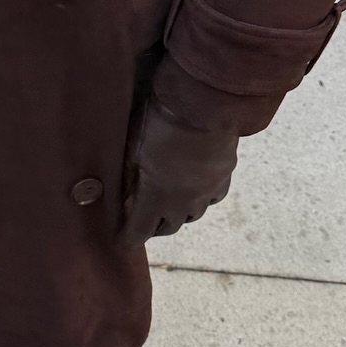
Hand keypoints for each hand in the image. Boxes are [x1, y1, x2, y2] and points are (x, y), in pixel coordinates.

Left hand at [118, 92, 238, 246]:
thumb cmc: (159, 124)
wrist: (203, 105)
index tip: (121, 241)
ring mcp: (206, 191)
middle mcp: (183, 203)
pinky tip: (196, 189)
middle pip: (167, 227)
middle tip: (144, 219)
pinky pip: (212, 198)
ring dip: (178, 214)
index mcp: (156, 198)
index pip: (138, 231)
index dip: (128, 238)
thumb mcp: (133, 151)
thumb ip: (130, 179)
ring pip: (192, 215)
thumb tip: (126, 197)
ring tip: (169, 205)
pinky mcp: (224, 176)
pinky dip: (201, 198)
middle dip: (153, 227)